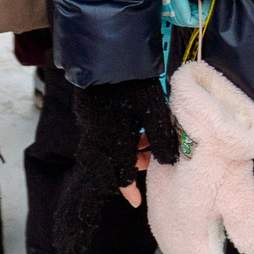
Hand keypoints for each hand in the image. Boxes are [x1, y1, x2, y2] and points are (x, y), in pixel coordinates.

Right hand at [59, 78, 179, 252]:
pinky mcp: (87, 110)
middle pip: (110, 164)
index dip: (129, 189)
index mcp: (113, 142)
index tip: (136, 201)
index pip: (120, 174)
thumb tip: (167, 160)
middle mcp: (97, 137)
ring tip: (143, 142)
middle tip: (145, 162)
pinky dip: (116, 138)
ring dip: (123, 151)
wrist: (106, 52)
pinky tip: (130, 126)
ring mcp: (90, 123)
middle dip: (127, 168)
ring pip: (106, 149)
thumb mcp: (153, 109)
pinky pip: (101, 134)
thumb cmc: (133, 81)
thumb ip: (161, 137)